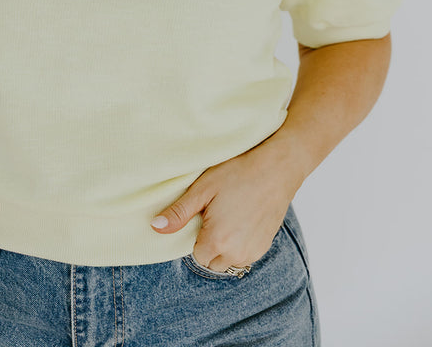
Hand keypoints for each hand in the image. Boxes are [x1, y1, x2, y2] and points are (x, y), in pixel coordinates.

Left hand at [150, 140, 300, 271]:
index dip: (196, 235)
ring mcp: (254, 251)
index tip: (203, 216)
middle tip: (215, 215)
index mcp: (218, 241)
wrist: (276, 168)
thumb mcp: (203, 189)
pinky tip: (242, 219)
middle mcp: (237, 253)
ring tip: (228, 216)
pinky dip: (240, 244)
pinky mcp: (265, 246)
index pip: (197, 255)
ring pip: (229, 261)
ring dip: (225, 247)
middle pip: (212, 262)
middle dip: (209, 245)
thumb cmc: (237, 173)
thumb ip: (179, 212)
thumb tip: (155, 228)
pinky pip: (245, 255)